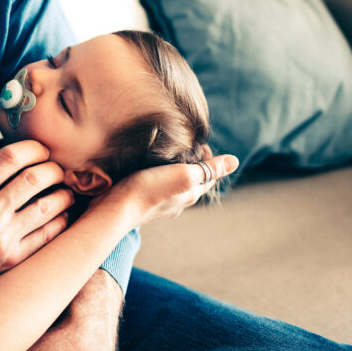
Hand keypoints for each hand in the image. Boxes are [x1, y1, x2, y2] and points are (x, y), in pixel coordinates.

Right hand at [0, 141, 74, 335]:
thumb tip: (2, 156)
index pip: (9, 157)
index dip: (33, 147)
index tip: (40, 150)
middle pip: (35, 176)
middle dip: (54, 168)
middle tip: (58, 170)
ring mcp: (1, 239)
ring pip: (49, 204)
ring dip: (64, 194)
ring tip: (65, 191)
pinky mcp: (13, 261)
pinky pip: (50, 233)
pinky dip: (61, 220)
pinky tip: (61, 215)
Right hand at [97, 152, 237, 227]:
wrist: (115, 209)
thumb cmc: (149, 190)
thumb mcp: (184, 175)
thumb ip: (209, 169)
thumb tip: (236, 161)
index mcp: (191, 194)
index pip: (210, 175)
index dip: (209, 157)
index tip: (198, 141)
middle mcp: (179, 201)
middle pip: (194, 180)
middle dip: (193, 162)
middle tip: (184, 143)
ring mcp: (161, 204)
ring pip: (175, 184)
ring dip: (175, 169)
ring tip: (167, 153)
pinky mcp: (144, 201)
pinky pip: (158, 187)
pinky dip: (159, 175)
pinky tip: (148, 169)